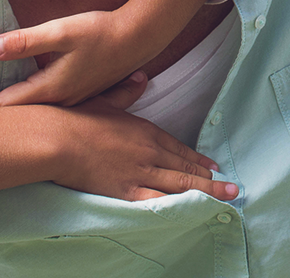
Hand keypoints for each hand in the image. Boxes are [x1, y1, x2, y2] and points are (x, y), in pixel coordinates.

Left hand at [0, 11, 143, 106]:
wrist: (140, 36)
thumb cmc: (101, 31)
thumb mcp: (60, 31)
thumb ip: (25, 41)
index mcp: (52, 87)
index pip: (10, 105)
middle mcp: (63, 100)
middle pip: (25, 115)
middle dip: (1, 120)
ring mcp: (76, 100)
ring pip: (42, 114)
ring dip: (22, 117)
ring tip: (1, 122)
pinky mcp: (86, 94)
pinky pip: (59, 110)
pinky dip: (43, 113)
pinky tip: (39, 113)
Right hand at [52, 73, 238, 201]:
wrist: (58, 138)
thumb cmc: (77, 118)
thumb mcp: (106, 100)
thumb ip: (127, 91)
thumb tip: (141, 77)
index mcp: (146, 131)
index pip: (179, 148)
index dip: (198, 159)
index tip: (214, 166)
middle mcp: (150, 151)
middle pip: (186, 167)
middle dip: (211, 178)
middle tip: (230, 185)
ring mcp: (141, 172)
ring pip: (181, 185)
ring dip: (206, 191)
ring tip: (224, 196)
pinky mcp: (127, 191)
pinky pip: (159, 201)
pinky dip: (178, 206)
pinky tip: (193, 210)